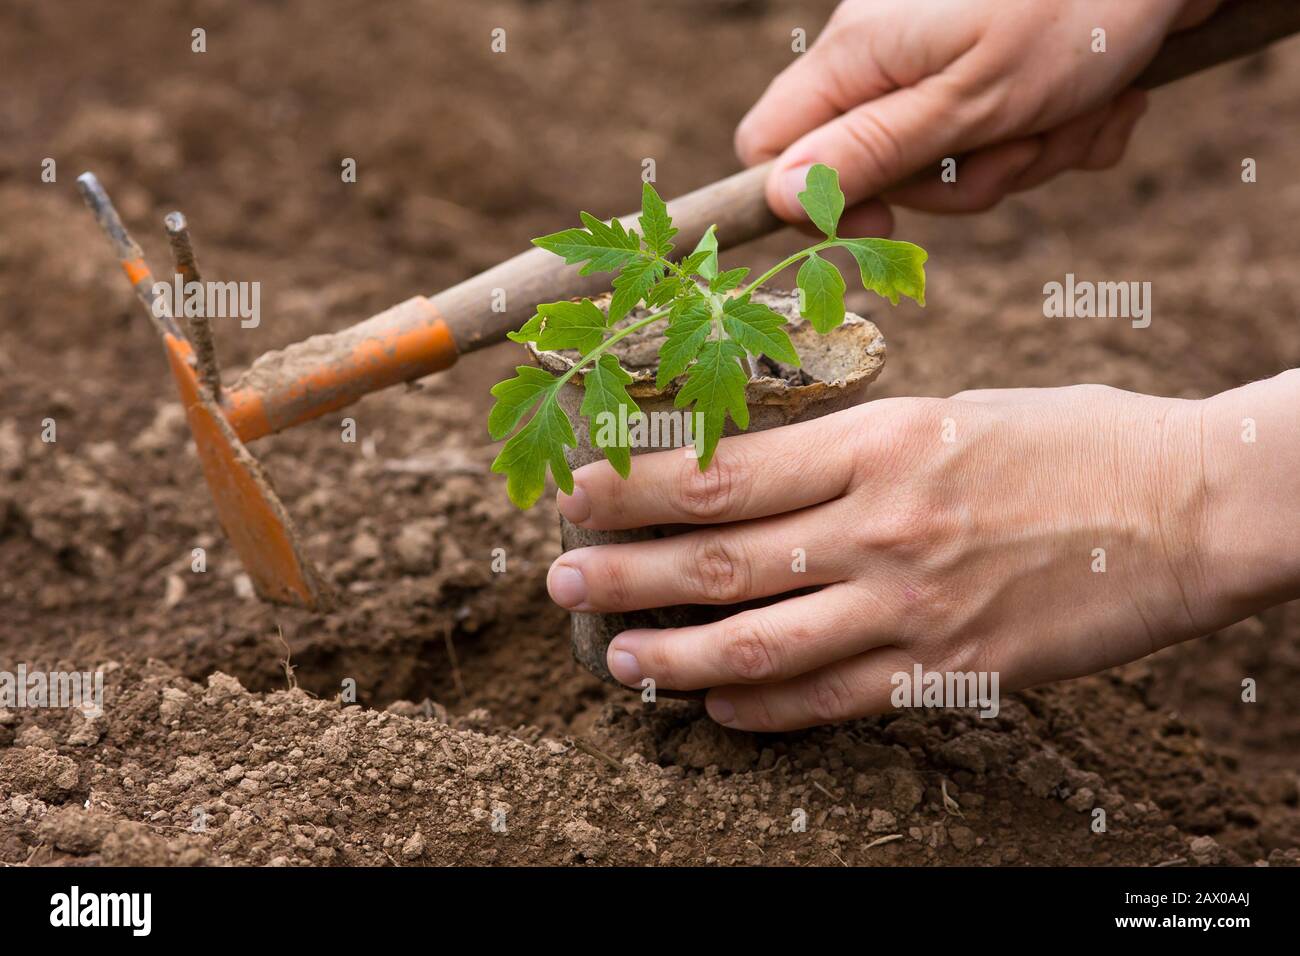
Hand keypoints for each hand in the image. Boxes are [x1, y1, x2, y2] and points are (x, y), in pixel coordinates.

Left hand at [546, 376, 1299, 730]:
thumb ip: (853, 449)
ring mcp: (914, 607)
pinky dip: (766, 710)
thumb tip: (761, 475)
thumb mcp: (950, 413)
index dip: (633, 486)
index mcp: (880, 442)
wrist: (1190, 506)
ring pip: (762, 643)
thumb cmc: (1074, 440)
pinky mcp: (950, 670)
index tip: (577, 492)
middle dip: (625, 574)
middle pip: (719, 558)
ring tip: (619, 663)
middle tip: (561, 582)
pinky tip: (718, 708)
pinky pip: (834, 700)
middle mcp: (882, 526)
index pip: (722, 469)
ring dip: (676, 658)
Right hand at [735, 0, 1222, 232]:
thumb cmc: (1074, 6)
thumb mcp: (965, 100)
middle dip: (959, 181)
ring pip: (955, 163)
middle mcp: (890, 54)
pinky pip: (1013, 136)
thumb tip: (777, 198)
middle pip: (878, 170)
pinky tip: (1106, 95)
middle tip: (1017, 143)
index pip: (770, 145)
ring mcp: (947, 58)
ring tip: (1075, 107)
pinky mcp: (1003, 65)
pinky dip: (1065, 131)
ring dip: (1028, 156)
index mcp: (858, 55)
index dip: (812, 200)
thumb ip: (868, 151)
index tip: (882, 219)